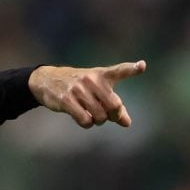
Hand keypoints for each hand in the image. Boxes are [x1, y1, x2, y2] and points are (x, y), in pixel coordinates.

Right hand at [28, 60, 146, 127]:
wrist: (47, 80)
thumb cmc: (78, 86)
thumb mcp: (96, 90)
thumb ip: (114, 105)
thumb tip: (127, 123)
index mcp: (101, 74)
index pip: (119, 70)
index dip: (132, 69)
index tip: (142, 66)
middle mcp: (91, 80)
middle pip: (114, 106)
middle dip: (113, 116)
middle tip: (107, 116)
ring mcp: (78, 90)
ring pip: (100, 116)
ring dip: (98, 120)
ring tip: (92, 115)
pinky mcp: (66, 100)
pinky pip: (85, 120)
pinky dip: (87, 123)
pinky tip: (83, 118)